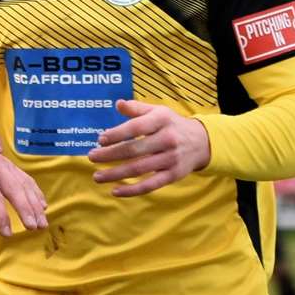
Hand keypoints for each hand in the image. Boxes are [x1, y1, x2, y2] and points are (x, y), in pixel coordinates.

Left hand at [0, 113, 47, 235]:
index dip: (1, 216)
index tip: (7, 234)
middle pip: (14, 189)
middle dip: (26, 209)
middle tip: (35, 229)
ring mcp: (2, 162)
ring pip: (23, 184)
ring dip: (34, 203)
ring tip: (42, 224)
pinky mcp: (5, 163)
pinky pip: (24, 177)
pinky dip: (34, 192)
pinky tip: (41, 206)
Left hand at [88, 99, 210, 195]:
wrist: (202, 142)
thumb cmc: (171, 124)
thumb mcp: (157, 111)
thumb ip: (136, 108)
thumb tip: (118, 104)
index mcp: (161, 120)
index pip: (136, 127)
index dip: (117, 134)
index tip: (100, 139)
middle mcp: (167, 140)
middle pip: (134, 150)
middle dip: (110, 155)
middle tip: (91, 157)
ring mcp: (171, 159)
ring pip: (139, 169)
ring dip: (116, 174)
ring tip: (97, 176)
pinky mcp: (173, 176)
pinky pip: (150, 185)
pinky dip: (132, 190)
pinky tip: (115, 190)